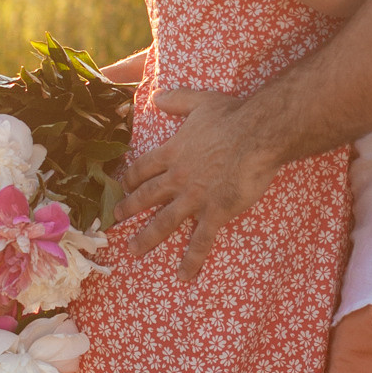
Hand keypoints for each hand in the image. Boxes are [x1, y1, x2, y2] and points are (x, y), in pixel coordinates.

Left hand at [120, 87, 278, 281]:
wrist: (257, 133)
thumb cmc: (232, 116)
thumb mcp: (200, 101)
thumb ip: (177, 100)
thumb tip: (157, 96)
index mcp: (172, 152)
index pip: (142, 169)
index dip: (129, 179)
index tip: (120, 187)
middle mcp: (177, 177)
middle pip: (146, 197)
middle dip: (128, 209)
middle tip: (114, 221)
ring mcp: (194, 197)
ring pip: (164, 223)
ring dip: (147, 238)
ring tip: (134, 251)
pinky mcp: (215, 212)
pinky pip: (200, 241)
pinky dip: (191, 260)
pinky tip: (183, 276)